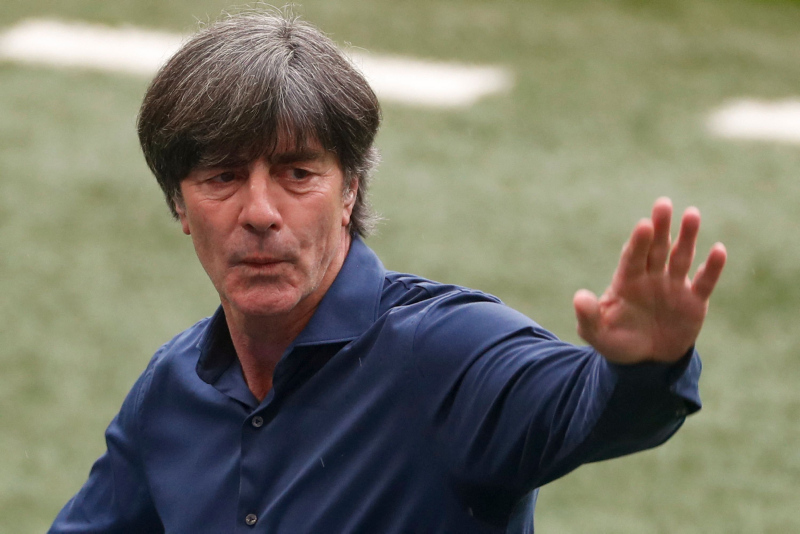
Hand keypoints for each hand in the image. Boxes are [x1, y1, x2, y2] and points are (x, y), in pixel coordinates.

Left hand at [573, 197, 726, 363]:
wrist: (646, 362)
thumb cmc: (618, 342)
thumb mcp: (597, 334)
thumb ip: (588, 317)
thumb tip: (579, 297)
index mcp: (627, 281)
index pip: (633, 257)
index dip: (638, 241)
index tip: (644, 224)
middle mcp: (651, 277)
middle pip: (656, 248)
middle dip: (661, 227)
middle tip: (663, 204)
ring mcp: (674, 287)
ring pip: (681, 256)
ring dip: (687, 237)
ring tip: (692, 214)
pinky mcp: (694, 302)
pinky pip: (704, 281)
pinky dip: (712, 267)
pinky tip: (719, 249)